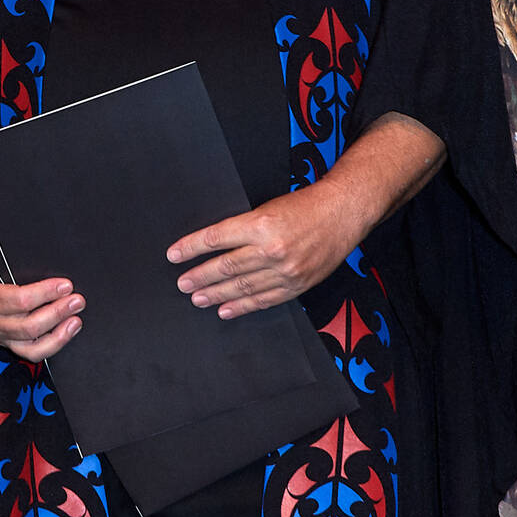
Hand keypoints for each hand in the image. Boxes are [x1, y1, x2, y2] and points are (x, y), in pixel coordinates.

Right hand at [0, 267, 83, 361]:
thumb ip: (21, 268)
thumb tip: (53, 274)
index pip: (21, 300)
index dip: (46, 293)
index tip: (66, 285)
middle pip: (29, 326)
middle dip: (58, 313)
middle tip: (77, 301)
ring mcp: (0, 337)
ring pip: (33, 348)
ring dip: (60, 334)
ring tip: (76, 320)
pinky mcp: (8, 345)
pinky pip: (33, 353)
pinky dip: (53, 344)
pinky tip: (66, 332)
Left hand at [166, 187, 367, 318]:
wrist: (342, 213)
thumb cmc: (305, 206)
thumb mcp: (267, 208)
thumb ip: (243, 228)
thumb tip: (214, 245)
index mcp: (261, 224)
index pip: (216, 238)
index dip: (191, 248)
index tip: (174, 255)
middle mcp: (271, 249)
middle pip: (226, 266)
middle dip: (200, 276)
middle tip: (183, 283)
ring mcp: (285, 270)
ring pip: (242, 286)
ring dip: (216, 294)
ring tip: (198, 298)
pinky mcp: (297, 284)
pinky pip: (264, 299)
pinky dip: (243, 307)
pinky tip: (226, 310)